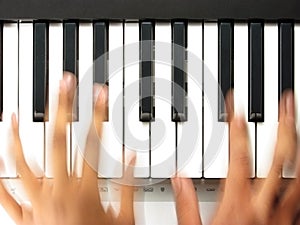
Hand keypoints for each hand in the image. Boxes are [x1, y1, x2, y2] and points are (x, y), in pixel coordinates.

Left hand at [0, 73, 134, 224]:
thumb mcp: (124, 218)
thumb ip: (129, 185)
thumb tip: (131, 157)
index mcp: (85, 190)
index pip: (95, 140)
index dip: (100, 112)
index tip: (100, 92)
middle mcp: (59, 191)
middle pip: (59, 139)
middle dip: (63, 106)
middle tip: (64, 83)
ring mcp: (37, 202)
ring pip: (22, 162)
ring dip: (18, 135)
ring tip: (15, 113)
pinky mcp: (25, 216)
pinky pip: (6, 194)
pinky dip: (0, 175)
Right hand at [172, 91, 299, 224]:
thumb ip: (186, 203)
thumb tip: (178, 177)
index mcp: (238, 202)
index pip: (238, 154)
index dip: (236, 127)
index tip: (235, 106)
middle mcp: (265, 203)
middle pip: (279, 157)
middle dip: (283, 125)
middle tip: (286, 102)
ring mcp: (284, 213)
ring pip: (298, 173)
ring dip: (298, 145)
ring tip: (298, 122)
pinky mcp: (292, 221)